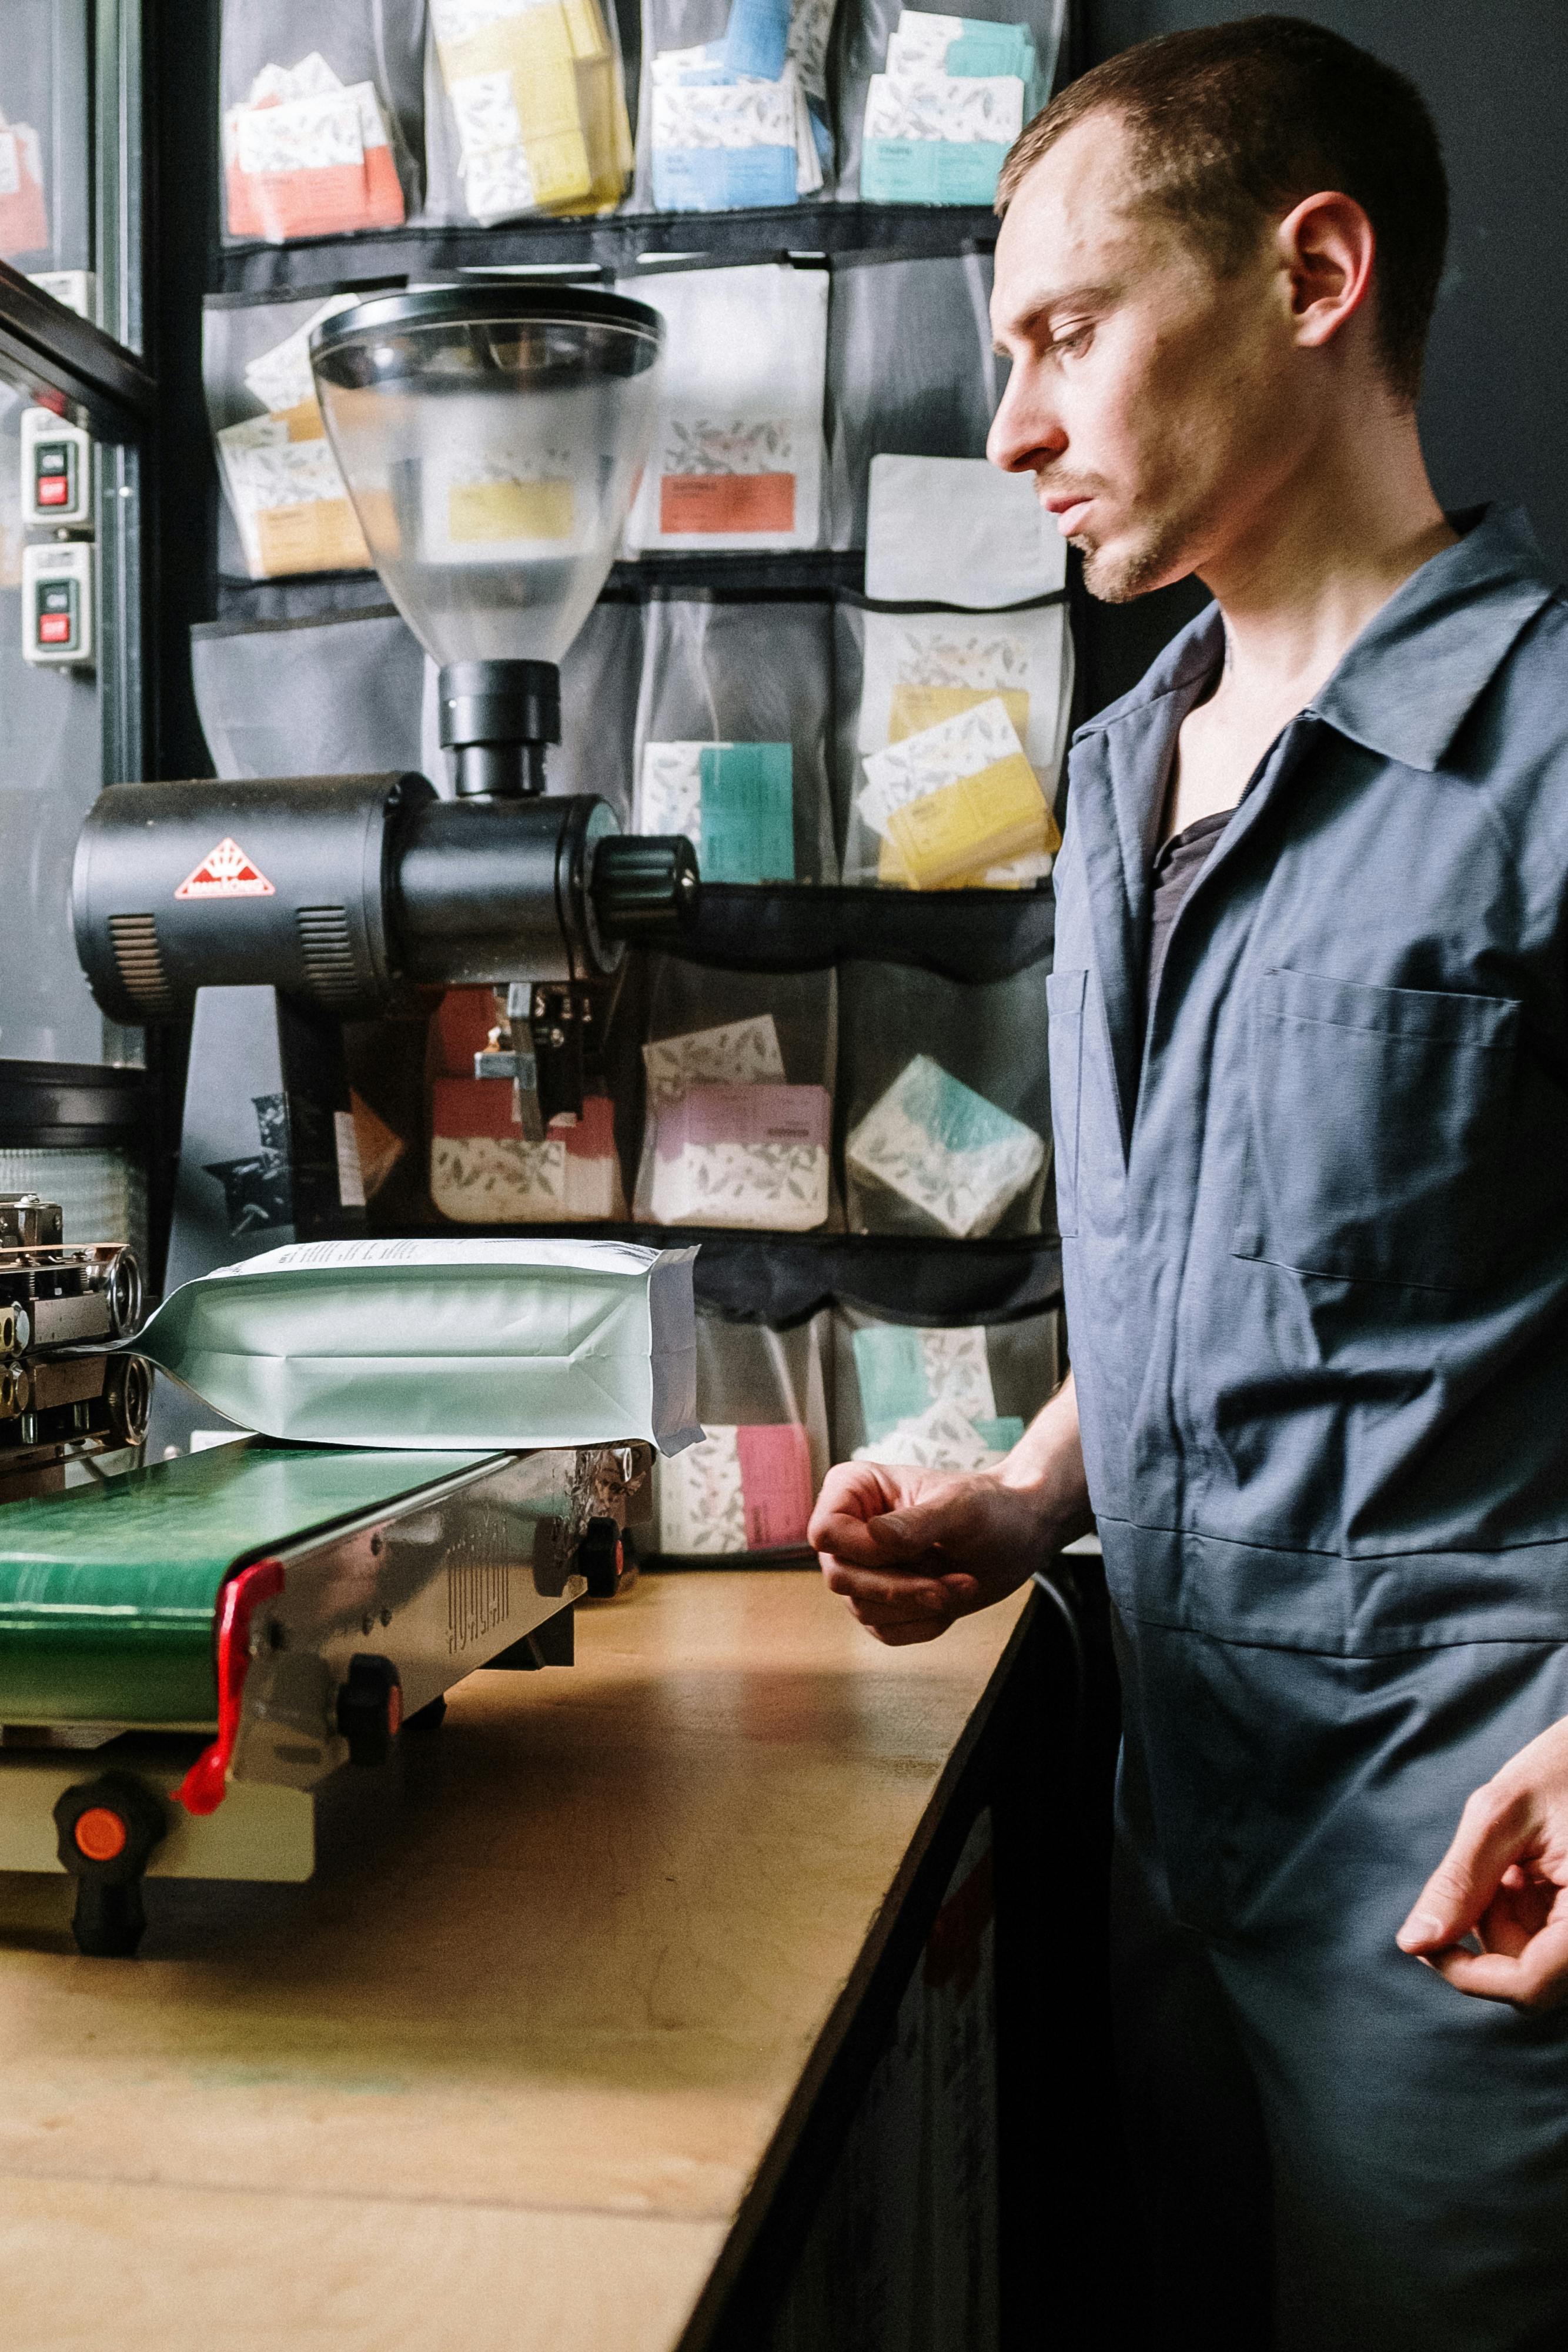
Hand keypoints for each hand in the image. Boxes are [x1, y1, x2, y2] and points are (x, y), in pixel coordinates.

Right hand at [809, 1460, 1056, 1645]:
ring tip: (964, 1584)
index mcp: (853, 1489)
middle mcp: (849, 1529)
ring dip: (918, 1605)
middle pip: (841, 1577)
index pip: (826, 1532)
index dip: (863, 1551)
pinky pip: (884, 1631)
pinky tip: (951, 1600)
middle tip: (951, 1586)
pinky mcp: (881, 1601)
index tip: (913, 1550)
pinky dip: (923, 1624)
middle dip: (900, 1588)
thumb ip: (918, 1522)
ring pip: (862, 1609)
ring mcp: (862, 1568)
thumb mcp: (960, 1508)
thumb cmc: (989, 1508)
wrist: (1018, 1535)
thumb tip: (875, 1535)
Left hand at [1397, 1714, 1567, 2007]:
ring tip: (1513, 1862)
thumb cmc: (1564, 1767)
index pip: (1530, 1984)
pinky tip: (1524, 1871)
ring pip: (1534, 1962)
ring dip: (1504, 1921)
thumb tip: (1413, 1942)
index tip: (1425, 1943)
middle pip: (1530, 1978)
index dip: (1468, 1974)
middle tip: (1488, 1871)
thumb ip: (1460, 1882)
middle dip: (1488, 1933)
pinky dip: (1519, 1912)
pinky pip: (1546, 1943)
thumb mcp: (1501, 1815)